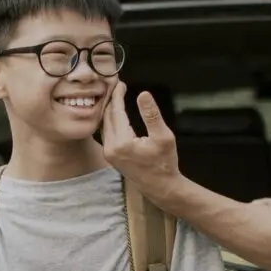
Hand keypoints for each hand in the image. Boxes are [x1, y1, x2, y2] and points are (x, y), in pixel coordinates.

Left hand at [101, 81, 182, 197]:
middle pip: (107, 117)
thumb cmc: (165, 163)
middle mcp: (110, 148)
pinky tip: (117, 113)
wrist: (161, 187)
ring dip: (110, 110)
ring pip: (105, 125)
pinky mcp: (110, 156)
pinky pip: (107, 133)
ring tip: (117, 96)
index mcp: (122, 142)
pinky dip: (111, 121)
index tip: (121, 83)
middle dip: (112, 100)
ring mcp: (109, 153)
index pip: (116, 112)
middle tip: (118, 86)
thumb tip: (143, 94)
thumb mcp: (163, 136)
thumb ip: (151, 114)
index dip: (118, 96)